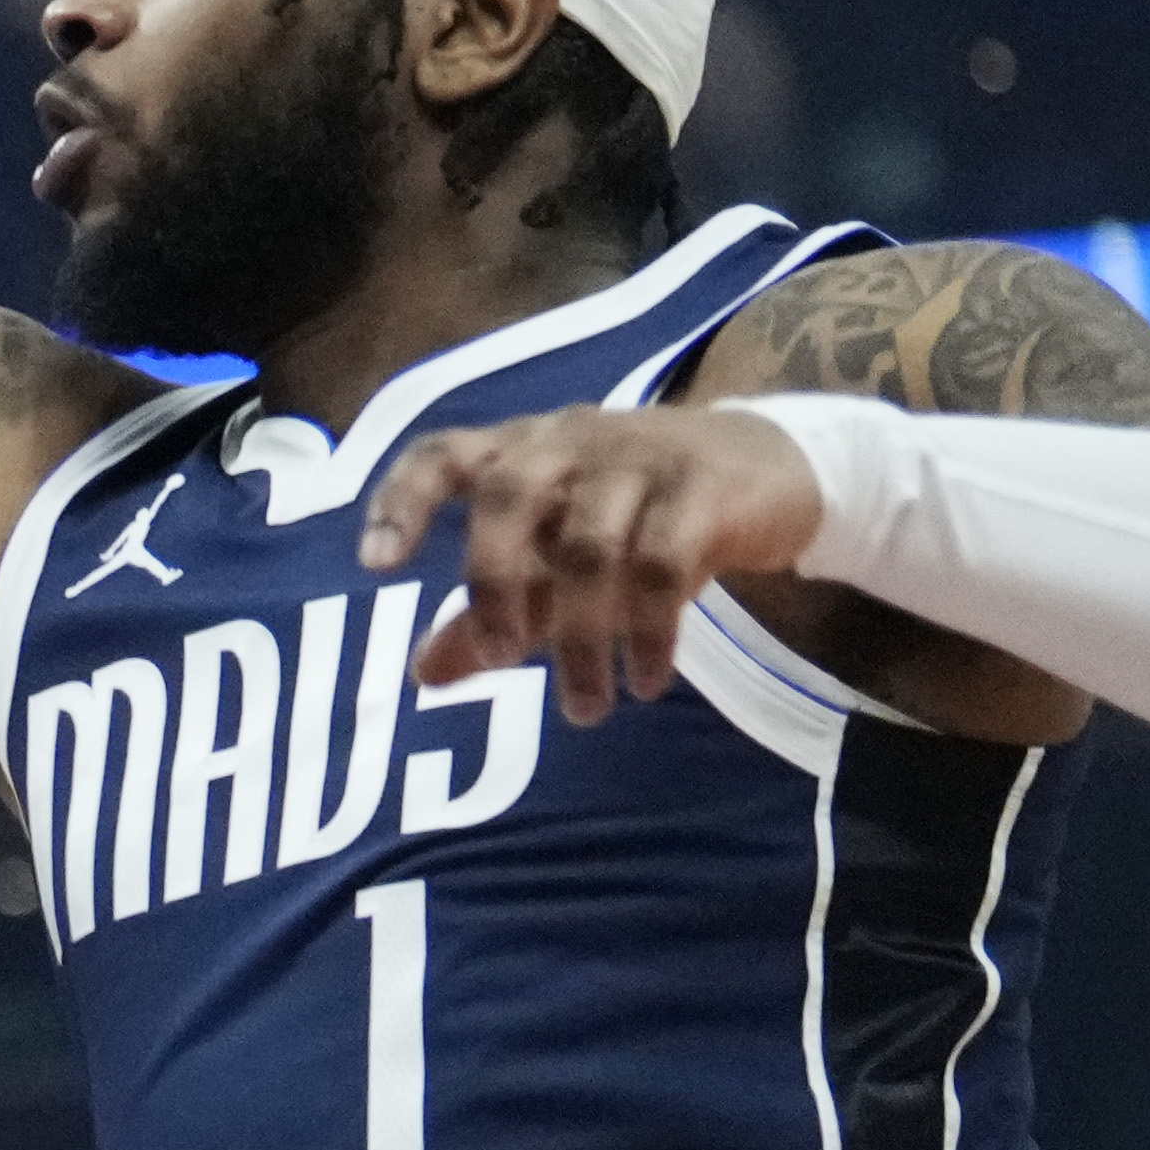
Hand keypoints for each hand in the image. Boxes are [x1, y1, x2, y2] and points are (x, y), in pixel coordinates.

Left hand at [356, 402, 829, 724]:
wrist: (773, 468)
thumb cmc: (640, 513)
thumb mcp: (559, 558)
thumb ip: (491, 612)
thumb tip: (423, 675)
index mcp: (521, 450)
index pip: (443, 455)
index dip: (402, 502)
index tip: (376, 567)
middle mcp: (569, 441)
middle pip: (509, 498)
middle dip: (492, 585)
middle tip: (502, 660)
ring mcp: (638, 457)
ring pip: (588, 547)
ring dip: (581, 640)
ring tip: (587, 708)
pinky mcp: (703, 488)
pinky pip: (661, 565)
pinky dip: (648, 632)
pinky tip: (649, 680)